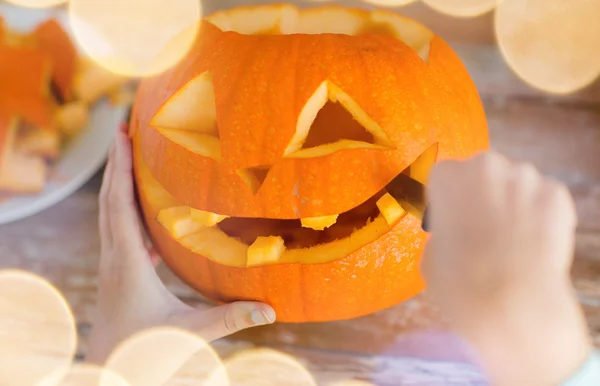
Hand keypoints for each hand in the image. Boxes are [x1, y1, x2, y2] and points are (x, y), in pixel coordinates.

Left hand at [87, 124, 275, 363]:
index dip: (121, 169)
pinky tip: (147, 212)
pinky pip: (120, 230)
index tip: (122, 135)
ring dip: (118, 182)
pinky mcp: (118, 272)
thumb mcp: (189, 334)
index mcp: (127, 263)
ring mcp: (113, 264)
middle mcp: (114, 257)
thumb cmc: (144, 352)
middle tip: (121, 126)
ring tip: (128, 155)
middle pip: (109, 199)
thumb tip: (271, 311)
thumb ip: (229, 320)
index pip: (120, 205)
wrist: (109, 370)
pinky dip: (128, 209)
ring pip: (110, 213)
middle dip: (115, 162)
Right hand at [422, 150, 590, 385]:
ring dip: (512, 202)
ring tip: (512, 240)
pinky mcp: (557, 195)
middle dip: (482, 195)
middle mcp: (487, 166)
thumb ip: (442, 232)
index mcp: (449, 178)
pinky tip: (534, 243)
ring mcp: (526, 178)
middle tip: (482, 230)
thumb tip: (456, 232)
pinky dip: (540, 215)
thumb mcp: (431, 256)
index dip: (449, 199)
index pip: (445, 176)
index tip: (453, 220)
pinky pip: (544, 199)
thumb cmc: (459, 284)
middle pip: (482, 173)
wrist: (513, 306)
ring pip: (516, 184)